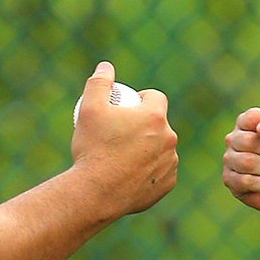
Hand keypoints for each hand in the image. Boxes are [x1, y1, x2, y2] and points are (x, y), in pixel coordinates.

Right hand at [71, 62, 177, 216]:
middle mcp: (169, 139)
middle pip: (161, 124)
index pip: (156, 98)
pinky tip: (134, 172)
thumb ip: (99, 83)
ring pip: (162, 149)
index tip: (128, 106)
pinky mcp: (167, 184)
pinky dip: (150, 170)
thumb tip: (106, 67)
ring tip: (128, 153)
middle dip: (147, 124)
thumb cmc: (93, 149)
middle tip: (124, 132)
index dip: (143, 98)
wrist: (95, 192)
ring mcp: (170, 163)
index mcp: (155, 117)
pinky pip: (161, 172)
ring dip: (151, 147)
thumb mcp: (89, 109)